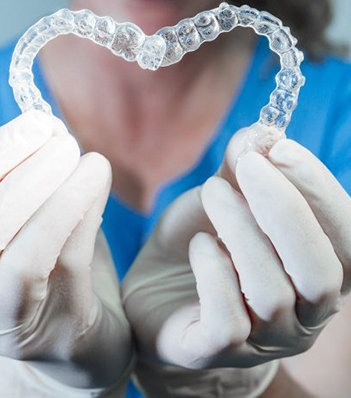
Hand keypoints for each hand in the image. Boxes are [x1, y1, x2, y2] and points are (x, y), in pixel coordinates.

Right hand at [0, 111, 131, 391]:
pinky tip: (98, 184)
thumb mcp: (29, 222)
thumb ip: (30, 184)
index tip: (36, 123)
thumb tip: (50, 129)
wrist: (72, 338)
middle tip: (63, 140)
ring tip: (90, 160)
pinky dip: (83, 218)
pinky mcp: (50, 332)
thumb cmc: (49, 268)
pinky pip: (66, 268)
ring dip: (59, 199)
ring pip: (22, 259)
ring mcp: (3, 323)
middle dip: (21, 179)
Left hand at [122, 127, 350, 394]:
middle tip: (246, 165)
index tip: (282, 149)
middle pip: (321, 273)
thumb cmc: (200, 242)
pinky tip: (199, 245)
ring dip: (241, 230)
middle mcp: (302, 315)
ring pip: (271, 293)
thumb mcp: (223, 198)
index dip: (321, 192)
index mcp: (316, 272)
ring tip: (213, 192)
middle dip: (286, 209)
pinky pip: (228, 321)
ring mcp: (262, 341)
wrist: (155, 291)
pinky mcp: (216, 352)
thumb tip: (261, 134)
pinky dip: (214, 271)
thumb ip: (243, 170)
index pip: (347, 239)